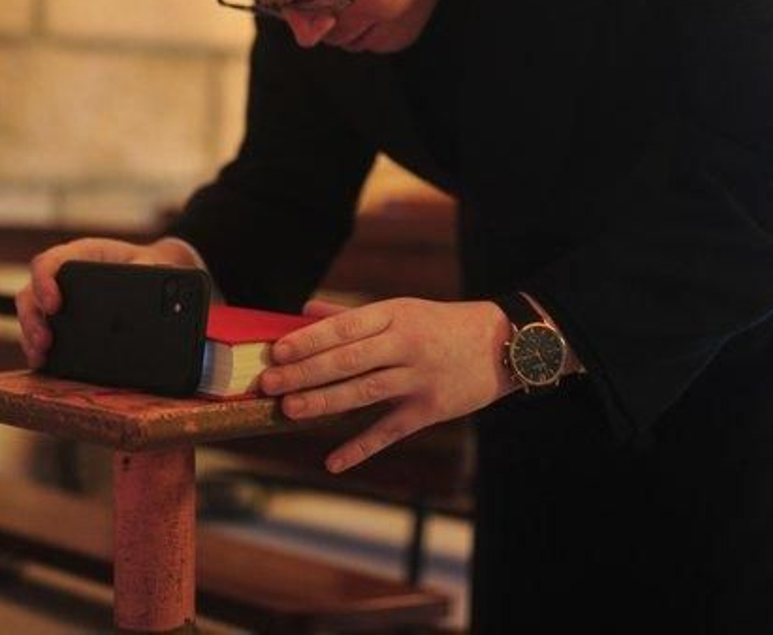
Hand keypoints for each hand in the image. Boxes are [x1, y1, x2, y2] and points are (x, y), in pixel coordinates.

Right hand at [16, 237, 200, 368]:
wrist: (146, 272)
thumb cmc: (141, 263)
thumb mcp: (147, 262)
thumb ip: (148, 267)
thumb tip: (152, 277)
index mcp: (77, 255)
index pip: (48, 263)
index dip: (44, 282)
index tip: (54, 305)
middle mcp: (60, 276)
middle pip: (31, 293)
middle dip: (32, 319)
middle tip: (45, 340)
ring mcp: (56, 297)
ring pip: (30, 314)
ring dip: (30, 336)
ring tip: (41, 356)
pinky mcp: (59, 318)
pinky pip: (39, 330)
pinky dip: (37, 348)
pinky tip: (43, 362)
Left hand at [257, 297, 515, 473]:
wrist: (503, 344)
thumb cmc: (442, 325)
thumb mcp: (403, 310)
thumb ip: (353, 314)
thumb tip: (305, 311)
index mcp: (396, 315)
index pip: (345, 328)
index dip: (309, 340)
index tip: (277, 350)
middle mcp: (406, 345)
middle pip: (349, 360)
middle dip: (305, 372)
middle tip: (269, 383)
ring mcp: (419, 379)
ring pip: (365, 392)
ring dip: (324, 402)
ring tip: (289, 410)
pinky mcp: (430, 409)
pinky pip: (390, 431)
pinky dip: (361, 448)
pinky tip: (332, 461)